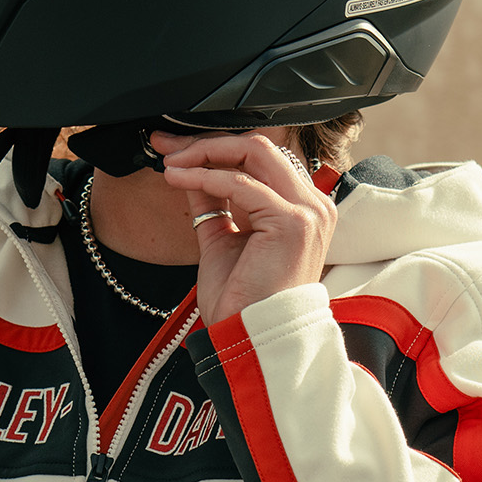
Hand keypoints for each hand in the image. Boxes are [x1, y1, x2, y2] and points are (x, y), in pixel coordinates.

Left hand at [161, 134, 336, 325]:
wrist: (250, 339)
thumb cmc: (241, 302)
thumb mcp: (223, 238)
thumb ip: (214, 200)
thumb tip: (191, 167)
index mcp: (302, 209)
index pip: (262, 159)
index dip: (217, 148)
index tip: (177, 150)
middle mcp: (313, 206)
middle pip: (260, 146)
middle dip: (208, 142)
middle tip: (168, 147)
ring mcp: (308, 211)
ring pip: (254, 152)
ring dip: (204, 152)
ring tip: (170, 163)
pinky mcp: (292, 221)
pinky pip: (240, 182)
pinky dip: (204, 175)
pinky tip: (178, 178)